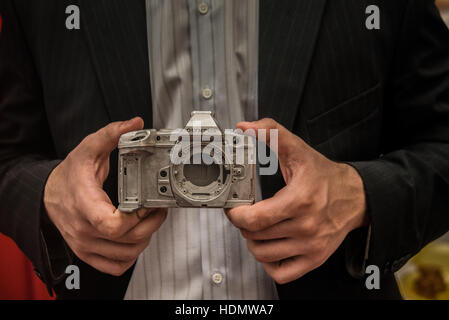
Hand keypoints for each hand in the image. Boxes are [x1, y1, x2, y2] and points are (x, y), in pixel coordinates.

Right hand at [44, 118, 166, 275]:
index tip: (146, 203)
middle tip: (157, 208)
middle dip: (151, 224)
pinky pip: (117, 266)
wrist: (48, 195)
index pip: (112, 224)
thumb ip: (111, 134)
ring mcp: (87, 245)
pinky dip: (131, 256)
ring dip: (145, 239)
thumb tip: (135, 124)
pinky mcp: (89, 253)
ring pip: (127, 254)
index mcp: (85, 205)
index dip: (136, 216)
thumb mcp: (88, 149)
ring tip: (149, 220)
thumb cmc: (69, 176)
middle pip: (127, 240)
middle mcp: (85, 230)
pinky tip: (135, 238)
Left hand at [226, 119, 367, 283]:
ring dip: (253, 242)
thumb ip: (271, 133)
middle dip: (243, 224)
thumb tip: (246, 128)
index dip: (236, 214)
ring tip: (257, 228)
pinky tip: (270, 246)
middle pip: (255, 236)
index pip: (254, 219)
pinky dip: (269, 263)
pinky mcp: (314, 259)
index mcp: (300, 200)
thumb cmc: (324, 175)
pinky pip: (281, 273)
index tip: (234, 207)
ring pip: (263, 255)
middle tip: (246, 214)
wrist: (355, 197)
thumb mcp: (297, 149)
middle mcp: (306, 226)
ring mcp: (311, 246)